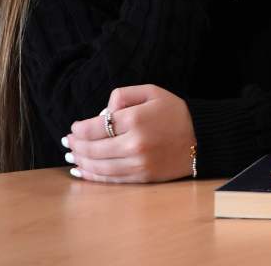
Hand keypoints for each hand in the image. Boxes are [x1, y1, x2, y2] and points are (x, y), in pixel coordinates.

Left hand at [63, 85, 196, 182]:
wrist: (202, 137)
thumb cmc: (176, 112)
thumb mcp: (152, 91)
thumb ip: (123, 95)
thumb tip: (102, 113)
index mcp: (136, 120)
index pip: (94, 127)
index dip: (79, 129)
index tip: (74, 128)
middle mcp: (135, 143)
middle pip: (93, 148)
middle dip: (76, 146)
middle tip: (68, 144)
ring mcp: (138, 163)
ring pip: (99, 166)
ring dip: (81, 161)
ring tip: (72, 157)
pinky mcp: (143, 177)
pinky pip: (111, 179)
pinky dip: (93, 176)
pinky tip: (83, 171)